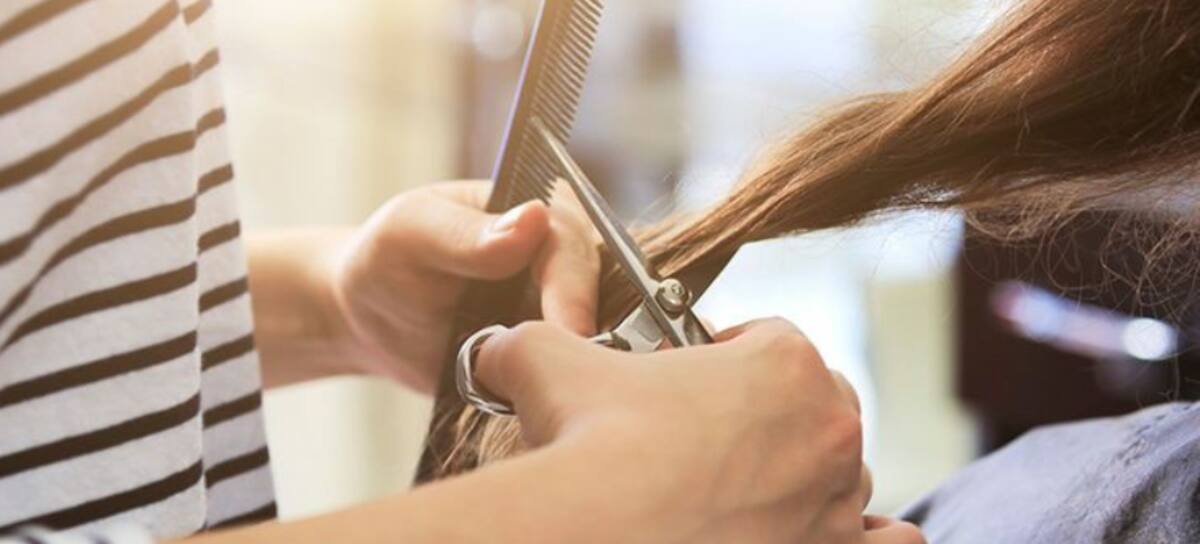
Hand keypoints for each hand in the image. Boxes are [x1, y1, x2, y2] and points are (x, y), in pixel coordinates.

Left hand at [331, 181, 599, 390]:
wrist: (370, 319)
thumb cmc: (387, 259)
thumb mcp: (414, 233)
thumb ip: (468, 233)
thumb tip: (534, 219)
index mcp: (541, 211)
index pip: (574, 248)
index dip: (574, 292)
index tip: (569, 332)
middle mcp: (565, 260)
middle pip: (598, 298)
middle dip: (582, 337)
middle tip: (564, 381)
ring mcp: (563, 310)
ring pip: (596, 341)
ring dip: (576, 369)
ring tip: (554, 399)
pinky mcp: (555, 354)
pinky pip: (573, 376)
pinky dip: (562, 392)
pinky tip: (544, 408)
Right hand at [472, 318, 923, 543]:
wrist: (599, 530)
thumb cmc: (591, 443)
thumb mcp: (550, 362)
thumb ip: (535, 340)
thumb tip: (498, 347)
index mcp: (784, 361)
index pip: (771, 340)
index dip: (726, 357)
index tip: (690, 381)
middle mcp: (828, 428)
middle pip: (814, 405)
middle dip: (769, 415)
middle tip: (707, 439)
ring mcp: (837, 501)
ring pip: (838, 474)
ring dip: (804, 475)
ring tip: (741, 491)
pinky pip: (886, 542)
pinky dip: (865, 537)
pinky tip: (812, 529)